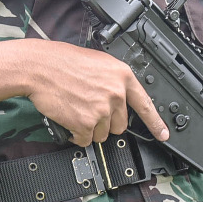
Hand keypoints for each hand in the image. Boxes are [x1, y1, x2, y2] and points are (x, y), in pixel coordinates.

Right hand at [20, 42, 169, 145]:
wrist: (40, 67)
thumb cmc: (62, 61)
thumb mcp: (97, 62)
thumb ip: (112, 80)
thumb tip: (118, 97)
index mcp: (121, 75)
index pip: (145, 104)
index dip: (155, 122)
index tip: (163, 134)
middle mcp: (116, 93)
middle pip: (120, 124)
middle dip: (106, 122)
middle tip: (89, 109)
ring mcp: (102, 109)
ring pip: (102, 134)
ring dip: (89, 128)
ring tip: (76, 110)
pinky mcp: (86, 123)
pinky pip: (85, 139)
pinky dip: (76, 134)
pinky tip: (69, 119)